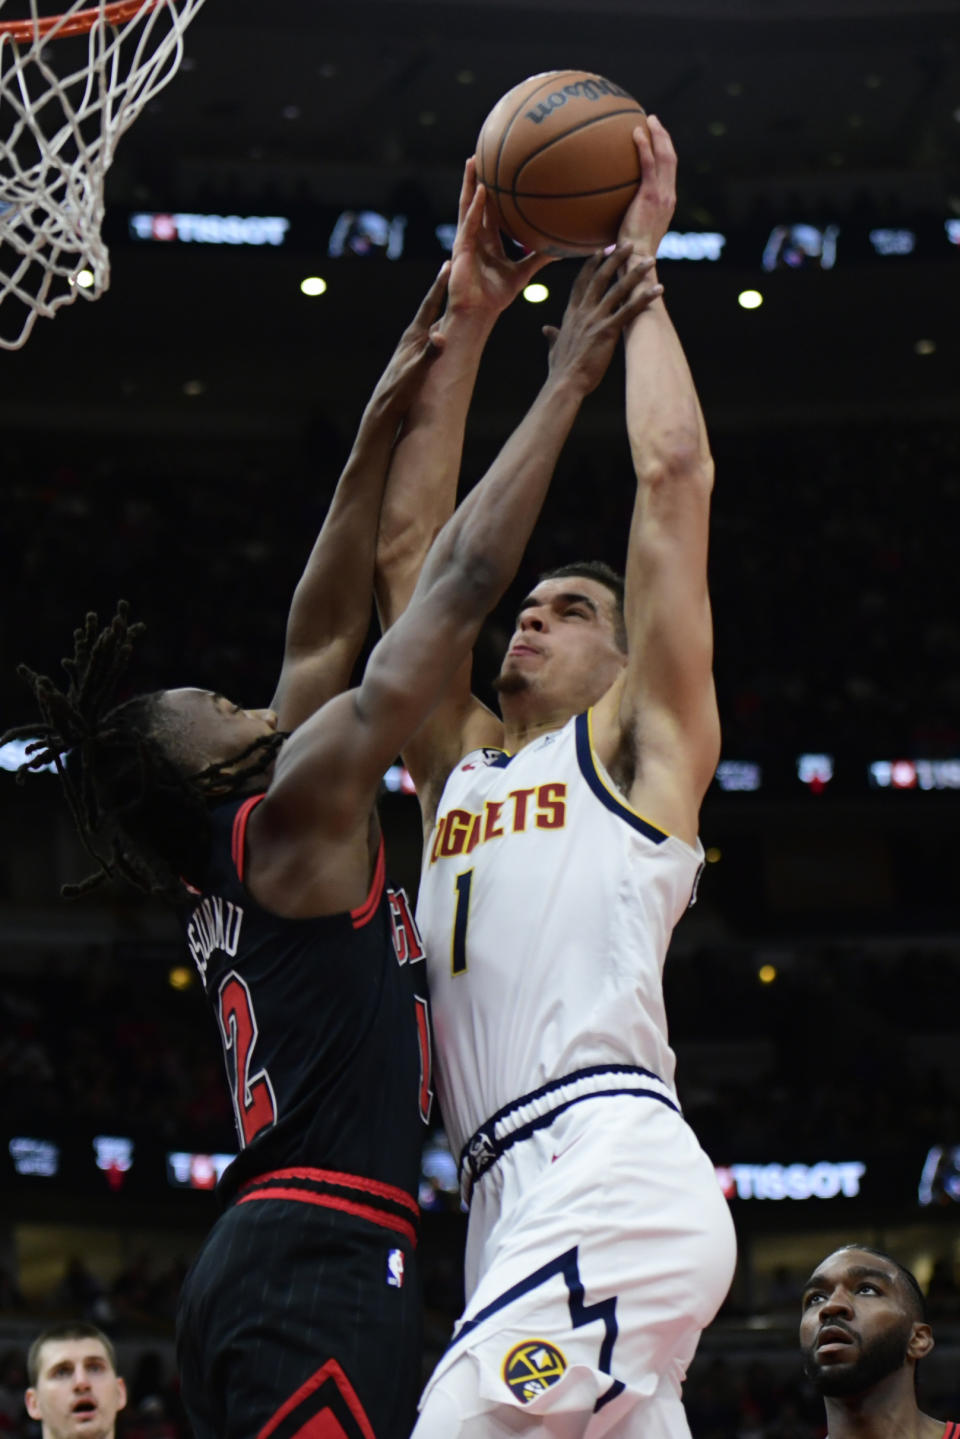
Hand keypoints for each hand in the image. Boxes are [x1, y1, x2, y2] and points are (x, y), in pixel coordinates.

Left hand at [370, 262, 449, 415]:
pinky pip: (434, 336)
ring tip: (454, 293)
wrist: (385, 407)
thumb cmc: (400, 391)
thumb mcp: (416, 373)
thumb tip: (441, 336)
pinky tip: (447, 327)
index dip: (440, 284)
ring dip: (443, 307)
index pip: (430, 304)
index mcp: (413, 336)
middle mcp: (412, 337)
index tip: (448, 264)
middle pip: (432, 308)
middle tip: (453, 268)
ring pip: (433, 321)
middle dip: (443, 289)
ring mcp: (413, 347)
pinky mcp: (415, 357)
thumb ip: (429, 354)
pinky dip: (442, 326)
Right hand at [445, 157, 553, 319]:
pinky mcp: (461, 249)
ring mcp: (466, 241)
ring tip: (473, 161)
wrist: (478, 313)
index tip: (496, 172)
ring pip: (466, 206)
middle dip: (476, 179)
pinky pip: (469, 224)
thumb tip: (562, 251)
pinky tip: (481, 191)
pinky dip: (475, 208)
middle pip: (474, 202)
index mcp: (487, 242)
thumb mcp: (524, 273)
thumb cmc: (496, 297)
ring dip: (470, 183)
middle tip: (480, 154)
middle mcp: (475, 237)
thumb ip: (539, 259)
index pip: (488, 212)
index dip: (491, 193)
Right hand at [542, 246, 662, 395]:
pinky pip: (629, 311)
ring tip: (649, 260)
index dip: (591, 265)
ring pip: (617, 290)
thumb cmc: (561, 370)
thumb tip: (547, 329)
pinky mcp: (607, 332)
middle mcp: (583, 312)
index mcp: (571, 315)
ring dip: (635, 274)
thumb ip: (553, 336)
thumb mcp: (554, 348)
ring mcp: (595, 320)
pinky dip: (644, 298)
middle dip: (614, 259)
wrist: (564, 384)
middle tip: (628, 243)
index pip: (581, 283)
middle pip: (600, 278)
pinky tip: (659, 289)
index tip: (600, 251)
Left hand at [617, 115, 677, 260]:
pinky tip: (635, 133)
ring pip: (665, 156)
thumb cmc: (632, 253)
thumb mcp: (633, 231)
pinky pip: (649, 164)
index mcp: (667, 202)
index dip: (665, 152)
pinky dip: (644, 146)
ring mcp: (662, 194)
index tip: (657, 139)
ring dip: (658, 135)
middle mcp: (669, 195)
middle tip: (653, 121)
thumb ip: (629, 217)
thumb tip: (610, 212)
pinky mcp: (651, 195)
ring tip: (648, 119)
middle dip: (664, 137)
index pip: (669, 172)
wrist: (637, 260)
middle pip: (671, 158)